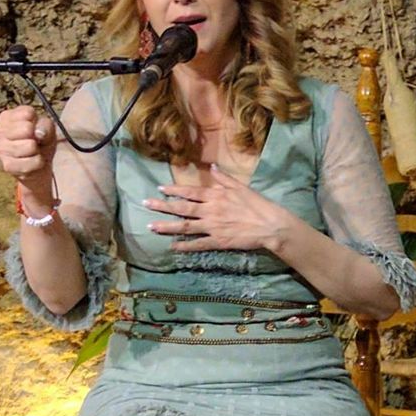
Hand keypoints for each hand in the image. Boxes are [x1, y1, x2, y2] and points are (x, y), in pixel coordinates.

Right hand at [0, 105, 57, 196]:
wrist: (38, 167)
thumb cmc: (41, 142)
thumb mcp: (47, 129)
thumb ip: (45, 125)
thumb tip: (38, 133)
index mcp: (6, 117)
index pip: (27, 113)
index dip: (38, 122)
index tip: (35, 129)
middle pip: (27, 129)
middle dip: (37, 137)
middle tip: (35, 143)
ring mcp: (0, 149)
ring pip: (30, 146)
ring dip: (38, 151)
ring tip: (34, 152)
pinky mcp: (7, 165)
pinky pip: (31, 162)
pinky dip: (38, 163)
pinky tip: (32, 162)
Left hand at [145, 164, 293, 251]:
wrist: (269, 225)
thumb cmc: (257, 204)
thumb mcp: (241, 187)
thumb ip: (224, 178)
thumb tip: (212, 168)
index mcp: (215, 196)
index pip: (190, 192)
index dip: (174, 190)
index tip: (160, 188)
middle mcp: (210, 210)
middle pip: (182, 208)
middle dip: (162, 206)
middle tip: (146, 204)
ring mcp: (212, 227)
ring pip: (185, 226)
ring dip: (167, 226)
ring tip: (151, 226)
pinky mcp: (218, 241)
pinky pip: (198, 244)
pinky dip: (185, 245)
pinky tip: (173, 246)